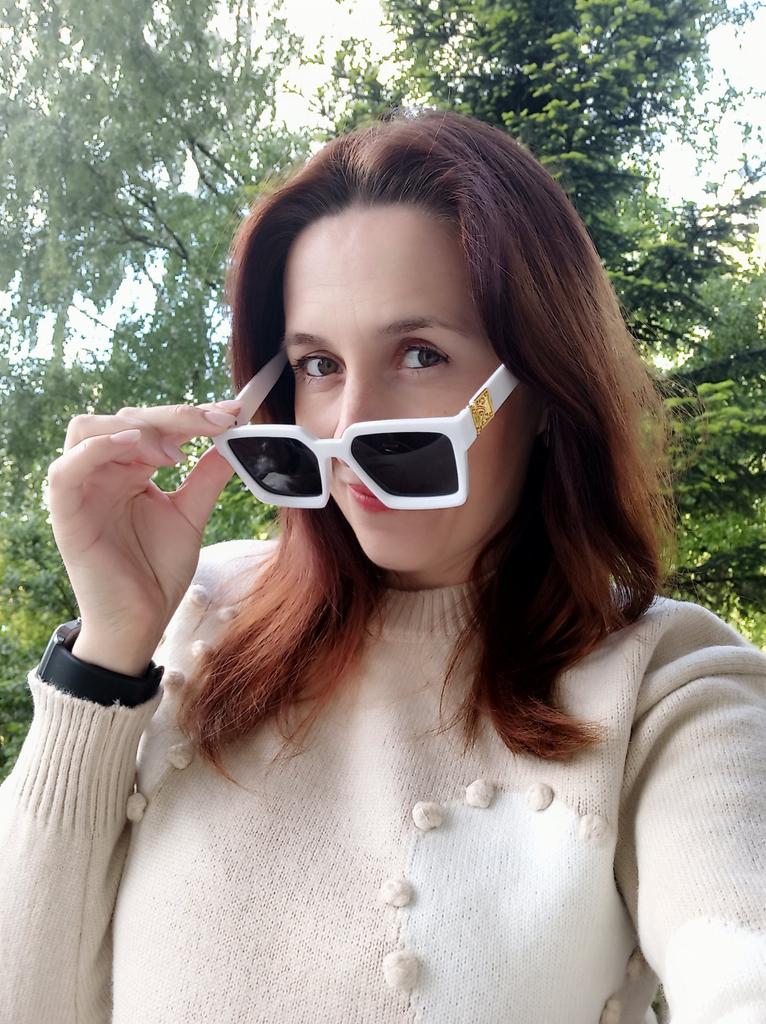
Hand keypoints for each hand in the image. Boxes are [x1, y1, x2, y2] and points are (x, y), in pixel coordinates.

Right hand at [46, 399, 242, 672]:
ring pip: (88, 429)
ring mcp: (82, 489)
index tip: (233, 413)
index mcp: (129, 470)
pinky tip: (132, 448)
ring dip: (135, 429)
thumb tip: (233, 442)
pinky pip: (65, 469)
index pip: (153, 424)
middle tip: (215, 425)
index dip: (192, 414)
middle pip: (125, 418)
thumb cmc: (157, 572)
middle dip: (173, 416)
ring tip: (174, 452)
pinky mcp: (66, 513)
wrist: (141, 622)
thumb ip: (206, 478)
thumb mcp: (190, 516)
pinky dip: (96, 449)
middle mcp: (102, 472)